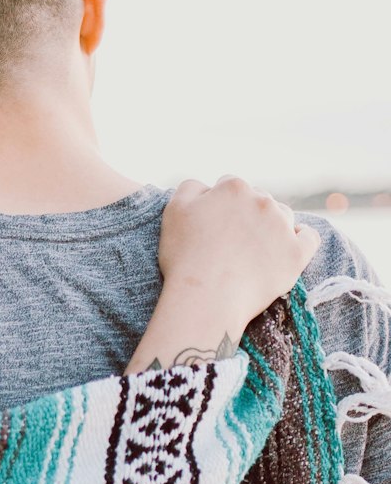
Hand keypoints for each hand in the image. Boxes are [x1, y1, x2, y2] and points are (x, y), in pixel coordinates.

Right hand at [124, 177, 319, 374]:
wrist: (205, 298)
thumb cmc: (185, 256)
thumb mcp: (174, 210)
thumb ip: (191, 187)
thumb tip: (207, 186)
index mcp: (233, 188)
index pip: (230, 186)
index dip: (219, 205)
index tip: (212, 225)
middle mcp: (262, 200)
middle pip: (258, 199)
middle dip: (246, 215)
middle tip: (230, 241)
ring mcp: (282, 226)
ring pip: (283, 216)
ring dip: (271, 226)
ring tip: (253, 250)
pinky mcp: (296, 254)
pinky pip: (309, 237)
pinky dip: (301, 239)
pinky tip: (288, 246)